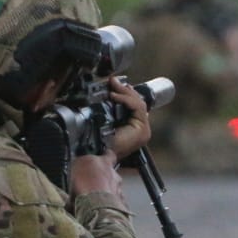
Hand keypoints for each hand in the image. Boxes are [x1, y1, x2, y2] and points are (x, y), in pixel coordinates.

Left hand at [66, 77, 149, 199]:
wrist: (95, 156)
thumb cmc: (95, 143)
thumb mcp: (99, 121)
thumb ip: (106, 108)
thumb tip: (106, 89)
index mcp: (131, 127)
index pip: (133, 104)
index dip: (125, 92)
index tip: (113, 82)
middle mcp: (140, 130)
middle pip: (137, 102)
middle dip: (124, 89)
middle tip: (112, 80)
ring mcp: (142, 131)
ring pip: (138, 103)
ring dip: (124, 92)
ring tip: (113, 85)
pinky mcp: (142, 131)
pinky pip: (138, 108)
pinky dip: (126, 99)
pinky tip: (115, 96)